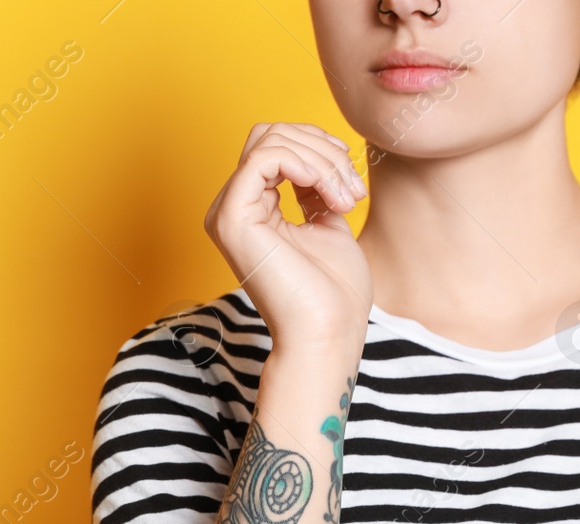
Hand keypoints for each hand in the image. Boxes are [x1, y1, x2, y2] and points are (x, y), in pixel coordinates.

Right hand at [203, 122, 372, 352]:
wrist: (327, 333)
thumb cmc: (331, 294)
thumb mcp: (327, 224)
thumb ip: (314, 189)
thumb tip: (315, 157)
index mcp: (251, 210)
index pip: (276, 146)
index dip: (319, 149)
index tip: (352, 184)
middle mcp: (232, 209)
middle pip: (270, 134)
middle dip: (321, 149)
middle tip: (352, 190)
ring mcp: (227, 213)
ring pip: (270, 139)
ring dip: (322, 159)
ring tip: (345, 199)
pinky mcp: (231, 218)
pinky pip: (265, 157)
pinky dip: (305, 163)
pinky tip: (326, 191)